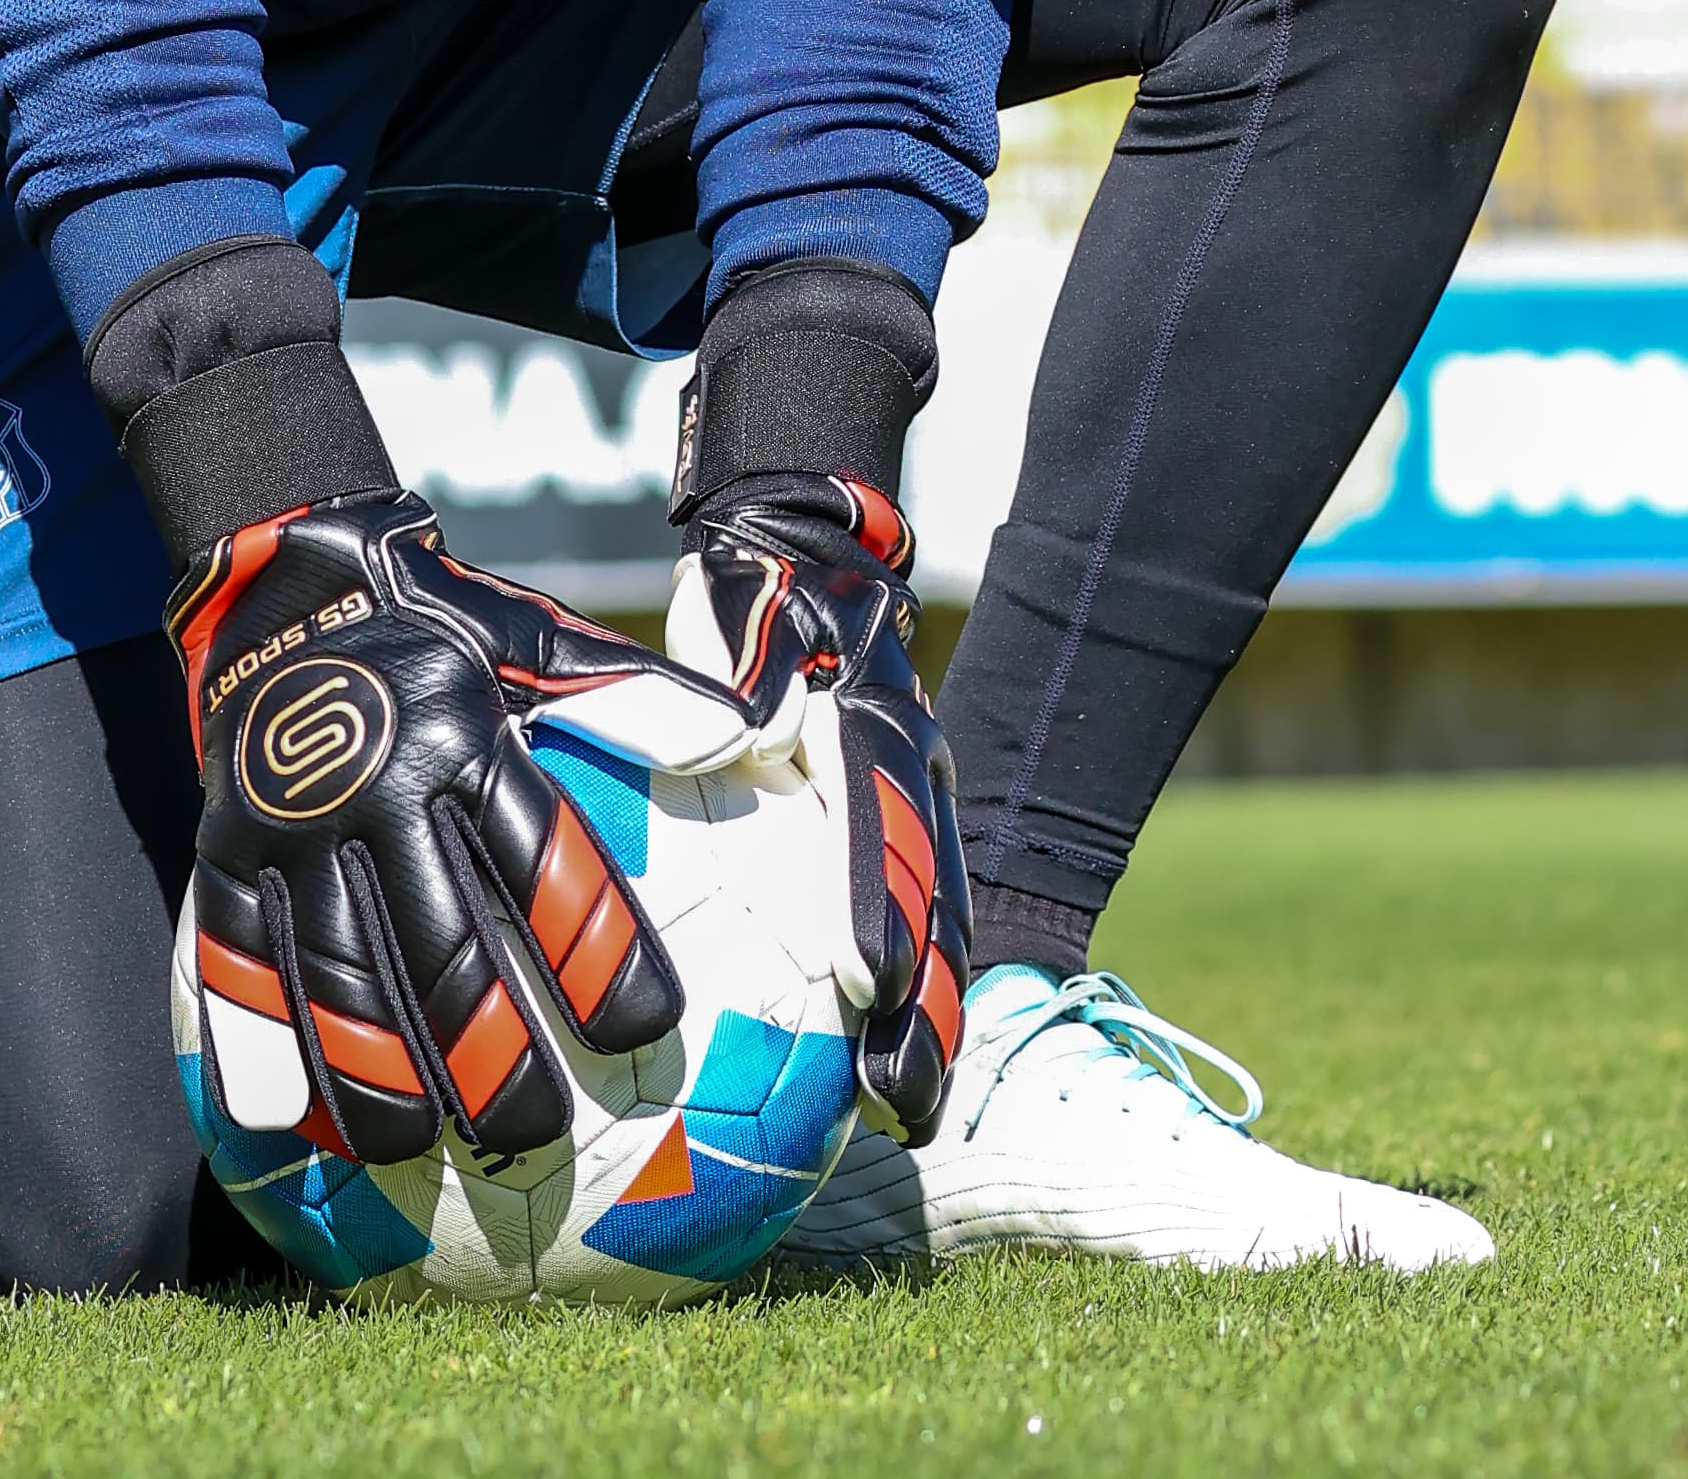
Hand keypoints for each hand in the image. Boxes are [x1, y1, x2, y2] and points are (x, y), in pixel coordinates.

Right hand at [169, 488, 762, 1162]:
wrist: (289, 575)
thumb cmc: (443, 625)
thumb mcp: (540, 640)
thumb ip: (636, 697)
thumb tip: (759, 729)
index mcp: (466, 736)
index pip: (544, 862)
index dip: (597, 952)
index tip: (641, 1034)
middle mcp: (379, 784)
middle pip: (440, 942)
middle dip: (487, 1049)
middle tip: (530, 1130)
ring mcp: (292, 822)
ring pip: (334, 969)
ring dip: (375, 1069)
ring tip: (417, 1148)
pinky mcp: (224, 845)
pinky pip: (235, 958)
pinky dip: (263, 1041)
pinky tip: (298, 1120)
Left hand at [668, 470, 969, 1142]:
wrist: (802, 574)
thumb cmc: (760, 602)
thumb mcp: (757, 614)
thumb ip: (755, 669)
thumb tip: (753, 730)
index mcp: (884, 729)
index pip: (894, 823)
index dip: (889, 899)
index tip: (875, 971)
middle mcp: (915, 786)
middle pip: (934, 903)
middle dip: (930, 1002)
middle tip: (908, 1093)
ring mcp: (911, 822)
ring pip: (933, 931)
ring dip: (925, 1022)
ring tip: (907, 1113)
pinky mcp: (890, 853)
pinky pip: (898, 934)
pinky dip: (893, 1007)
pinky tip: (861, 1088)